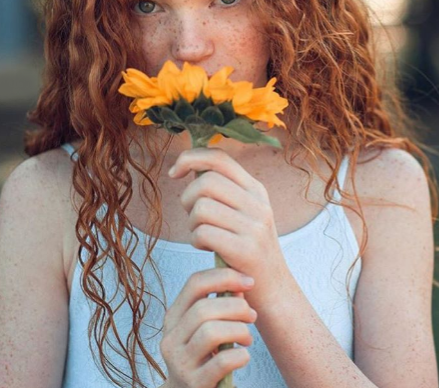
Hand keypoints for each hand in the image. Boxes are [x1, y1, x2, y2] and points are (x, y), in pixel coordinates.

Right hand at [160, 267, 256, 387]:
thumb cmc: (203, 357)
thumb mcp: (204, 329)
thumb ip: (218, 307)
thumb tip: (240, 287)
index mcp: (173, 317)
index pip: (194, 283)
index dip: (224, 277)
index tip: (249, 281)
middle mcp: (171, 338)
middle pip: (203, 308)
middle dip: (236, 307)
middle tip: (252, 315)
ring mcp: (180, 362)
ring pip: (211, 331)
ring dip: (238, 330)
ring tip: (247, 338)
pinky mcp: (194, 383)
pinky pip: (222, 361)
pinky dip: (240, 355)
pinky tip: (243, 356)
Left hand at [168, 147, 289, 311]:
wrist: (274, 291)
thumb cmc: (247, 249)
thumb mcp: (244, 212)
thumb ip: (224, 190)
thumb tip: (190, 165)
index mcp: (255, 189)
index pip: (219, 157)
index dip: (191, 158)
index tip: (174, 172)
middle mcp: (258, 203)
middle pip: (206, 181)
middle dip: (187, 198)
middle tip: (192, 216)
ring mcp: (254, 226)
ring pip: (201, 207)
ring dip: (192, 223)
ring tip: (202, 235)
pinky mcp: (246, 250)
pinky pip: (203, 232)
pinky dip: (196, 240)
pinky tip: (206, 248)